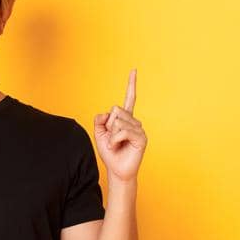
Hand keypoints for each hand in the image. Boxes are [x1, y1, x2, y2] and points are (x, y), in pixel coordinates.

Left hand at [93, 68, 147, 182]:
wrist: (116, 170)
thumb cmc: (109, 153)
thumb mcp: (98, 134)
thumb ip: (99, 120)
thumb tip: (107, 113)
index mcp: (124, 118)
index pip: (129, 98)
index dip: (131, 84)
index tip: (134, 70)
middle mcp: (134, 121)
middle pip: (115, 110)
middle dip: (108, 125)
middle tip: (112, 139)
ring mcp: (139, 129)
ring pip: (118, 121)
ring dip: (111, 135)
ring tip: (116, 145)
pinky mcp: (141, 137)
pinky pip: (122, 131)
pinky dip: (115, 140)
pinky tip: (118, 146)